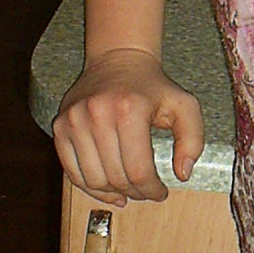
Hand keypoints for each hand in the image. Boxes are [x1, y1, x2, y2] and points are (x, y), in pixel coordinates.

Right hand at [52, 46, 204, 204]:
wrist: (118, 59)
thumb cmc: (153, 86)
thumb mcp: (184, 106)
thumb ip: (193, 139)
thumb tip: (182, 174)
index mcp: (129, 109)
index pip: (138, 169)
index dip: (152, 189)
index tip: (161, 193)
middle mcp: (97, 114)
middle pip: (115, 177)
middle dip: (135, 192)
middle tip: (146, 192)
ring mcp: (74, 120)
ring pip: (93, 179)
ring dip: (113, 192)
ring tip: (129, 191)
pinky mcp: (60, 126)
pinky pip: (71, 171)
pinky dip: (89, 187)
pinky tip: (107, 189)